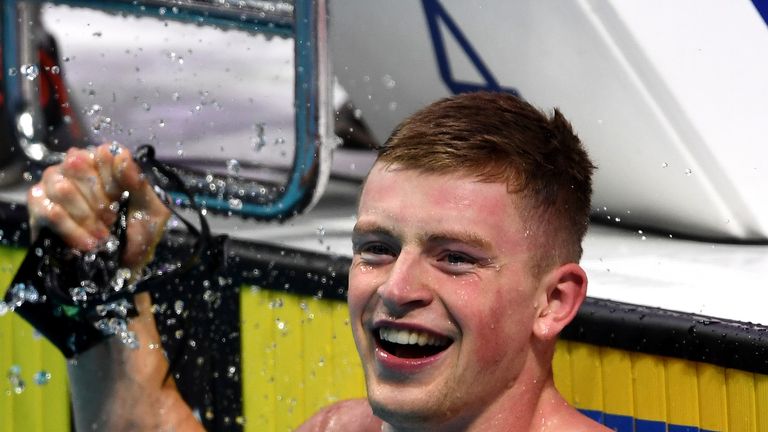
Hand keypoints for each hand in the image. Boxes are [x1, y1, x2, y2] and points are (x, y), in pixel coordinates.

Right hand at [27, 143, 170, 269]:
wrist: (124, 261)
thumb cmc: (140, 228)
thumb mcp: (152, 208)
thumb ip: (138, 181)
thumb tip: (122, 155)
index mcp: (106, 160)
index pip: (103, 153)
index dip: (113, 180)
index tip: (121, 200)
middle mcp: (76, 163)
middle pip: (77, 166)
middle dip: (99, 201)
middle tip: (112, 221)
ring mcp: (54, 182)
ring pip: (62, 188)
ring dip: (86, 216)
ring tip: (101, 235)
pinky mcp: (38, 205)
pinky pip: (49, 211)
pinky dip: (71, 230)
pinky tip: (86, 243)